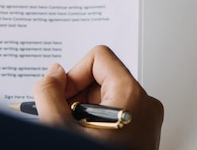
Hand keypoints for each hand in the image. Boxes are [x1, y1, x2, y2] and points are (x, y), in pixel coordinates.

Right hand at [33, 45, 163, 149]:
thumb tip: (52, 73)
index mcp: (133, 96)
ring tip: (75, 132)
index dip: (73, 74)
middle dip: (76, 95)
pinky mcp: (142, 133)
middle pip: (102, 76)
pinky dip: (94, 122)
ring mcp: (146, 120)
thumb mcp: (61, 128)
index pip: (99, 57)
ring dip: (83, 111)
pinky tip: (84, 138)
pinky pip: (114, 113)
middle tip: (63, 119)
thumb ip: (49, 93)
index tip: (61, 97)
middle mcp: (145, 104)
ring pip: (106, 96)